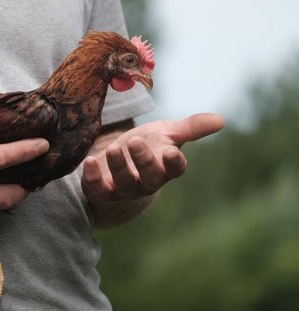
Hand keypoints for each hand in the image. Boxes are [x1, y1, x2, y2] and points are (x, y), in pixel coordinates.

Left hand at [81, 113, 224, 204]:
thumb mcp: (167, 133)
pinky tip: (89, 160)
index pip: (175, 169)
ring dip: (118, 166)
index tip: (171, 152)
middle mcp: (147, 181)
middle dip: (143, 161)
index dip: (174, 163)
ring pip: (124, 183)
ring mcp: (124, 188)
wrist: (116, 159)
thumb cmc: (147, 145)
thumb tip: (221, 119)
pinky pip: (97, 189)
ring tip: (113, 147)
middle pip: (150, 177)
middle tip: (134, 142)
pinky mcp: (101, 190)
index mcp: (165, 167)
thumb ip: (191, 128)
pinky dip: (92, 177)